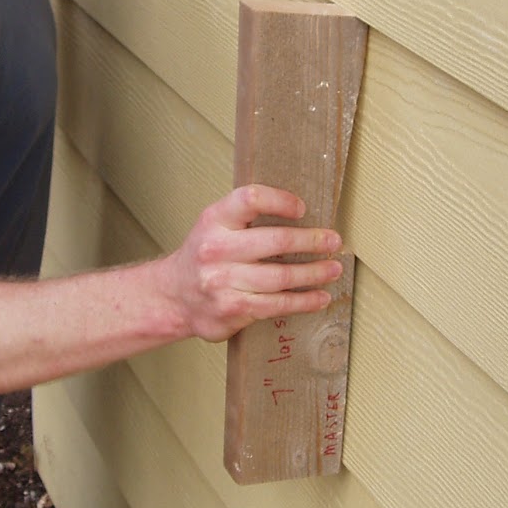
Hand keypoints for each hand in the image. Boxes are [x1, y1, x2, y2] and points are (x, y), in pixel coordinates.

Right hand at [156, 185, 343, 343]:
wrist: (174, 295)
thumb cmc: (205, 256)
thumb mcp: (215, 225)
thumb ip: (247, 216)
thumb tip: (301, 212)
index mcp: (214, 219)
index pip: (250, 199)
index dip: (280, 201)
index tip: (303, 209)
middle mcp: (216, 248)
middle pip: (275, 241)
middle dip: (312, 241)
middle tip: (333, 241)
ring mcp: (223, 281)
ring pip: (281, 276)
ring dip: (314, 273)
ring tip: (333, 269)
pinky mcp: (232, 308)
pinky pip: (277, 304)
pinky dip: (303, 301)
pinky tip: (319, 297)